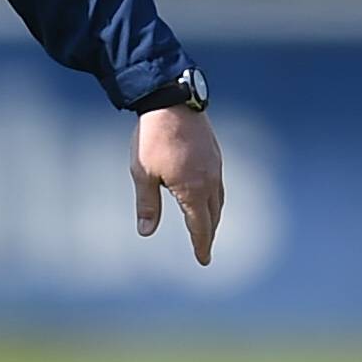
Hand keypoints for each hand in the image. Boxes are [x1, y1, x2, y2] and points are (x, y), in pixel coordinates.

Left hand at [132, 106, 223, 264]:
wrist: (171, 101)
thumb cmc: (152, 138)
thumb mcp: (143, 174)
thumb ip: (147, 205)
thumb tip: (146, 232)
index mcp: (192, 189)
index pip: (200, 226)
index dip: (201, 244)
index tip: (203, 259)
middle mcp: (209, 180)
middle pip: (213, 215)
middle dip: (209, 233)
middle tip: (204, 248)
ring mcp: (215, 165)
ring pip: (219, 199)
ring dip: (213, 216)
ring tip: (207, 226)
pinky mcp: (215, 153)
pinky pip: (219, 183)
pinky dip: (215, 197)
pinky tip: (207, 196)